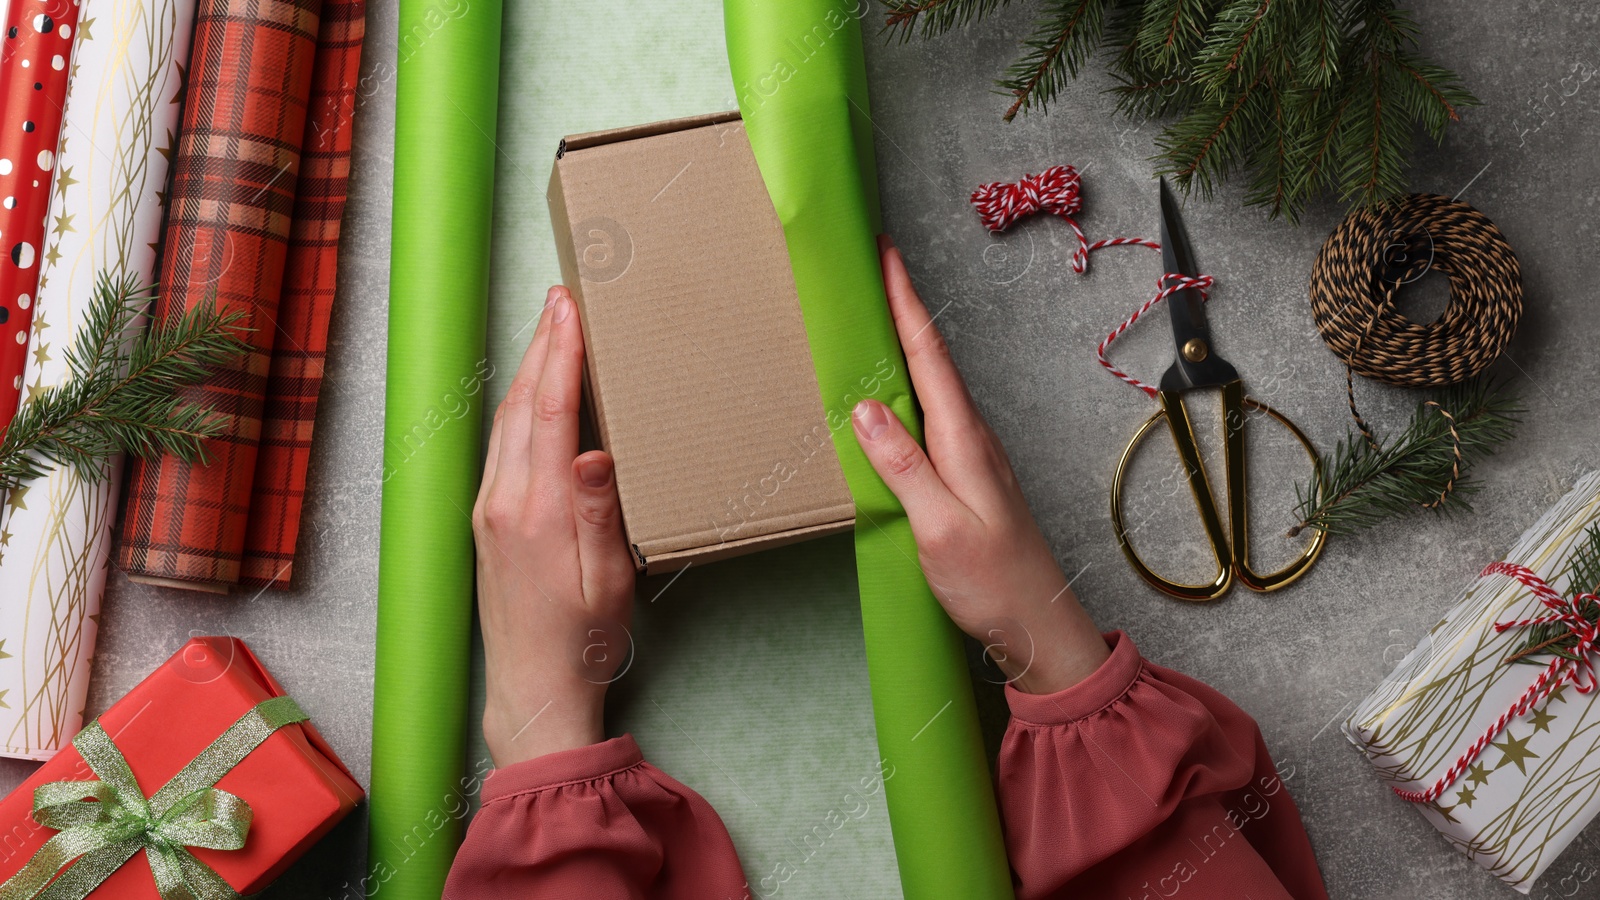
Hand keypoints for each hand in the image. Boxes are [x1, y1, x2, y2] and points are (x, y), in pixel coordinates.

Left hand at [473, 286, 636, 766]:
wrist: (533, 688)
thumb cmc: (581, 640)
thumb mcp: (606, 581)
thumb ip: (599, 513)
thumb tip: (594, 452)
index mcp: (536, 511)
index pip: (551, 413)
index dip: (562, 356)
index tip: (572, 309)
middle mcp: (502, 502)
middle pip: (522, 404)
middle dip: (542, 345)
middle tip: (562, 296)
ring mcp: (489, 510)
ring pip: (507, 421)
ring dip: (529, 369)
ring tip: (550, 328)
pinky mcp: (488, 521)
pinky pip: (502, 445)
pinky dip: (521, 404)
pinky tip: (534, 393)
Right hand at [851, 237, 1109, 694]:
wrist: (1039, 627)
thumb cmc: (992, 584)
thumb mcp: (939, 527)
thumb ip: (903, 465)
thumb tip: (864, 408)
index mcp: (964, 440)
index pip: (928, 355)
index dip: (904, 301)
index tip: (883, 252)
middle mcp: (972, 437)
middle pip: (929, 358)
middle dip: (900, 307)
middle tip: (870, 266)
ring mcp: (971, 457)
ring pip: (931, 385)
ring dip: (904, 345)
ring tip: (874, 314)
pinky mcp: (966, 478)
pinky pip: (932, 416)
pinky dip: (909, 388)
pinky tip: (893, 394)